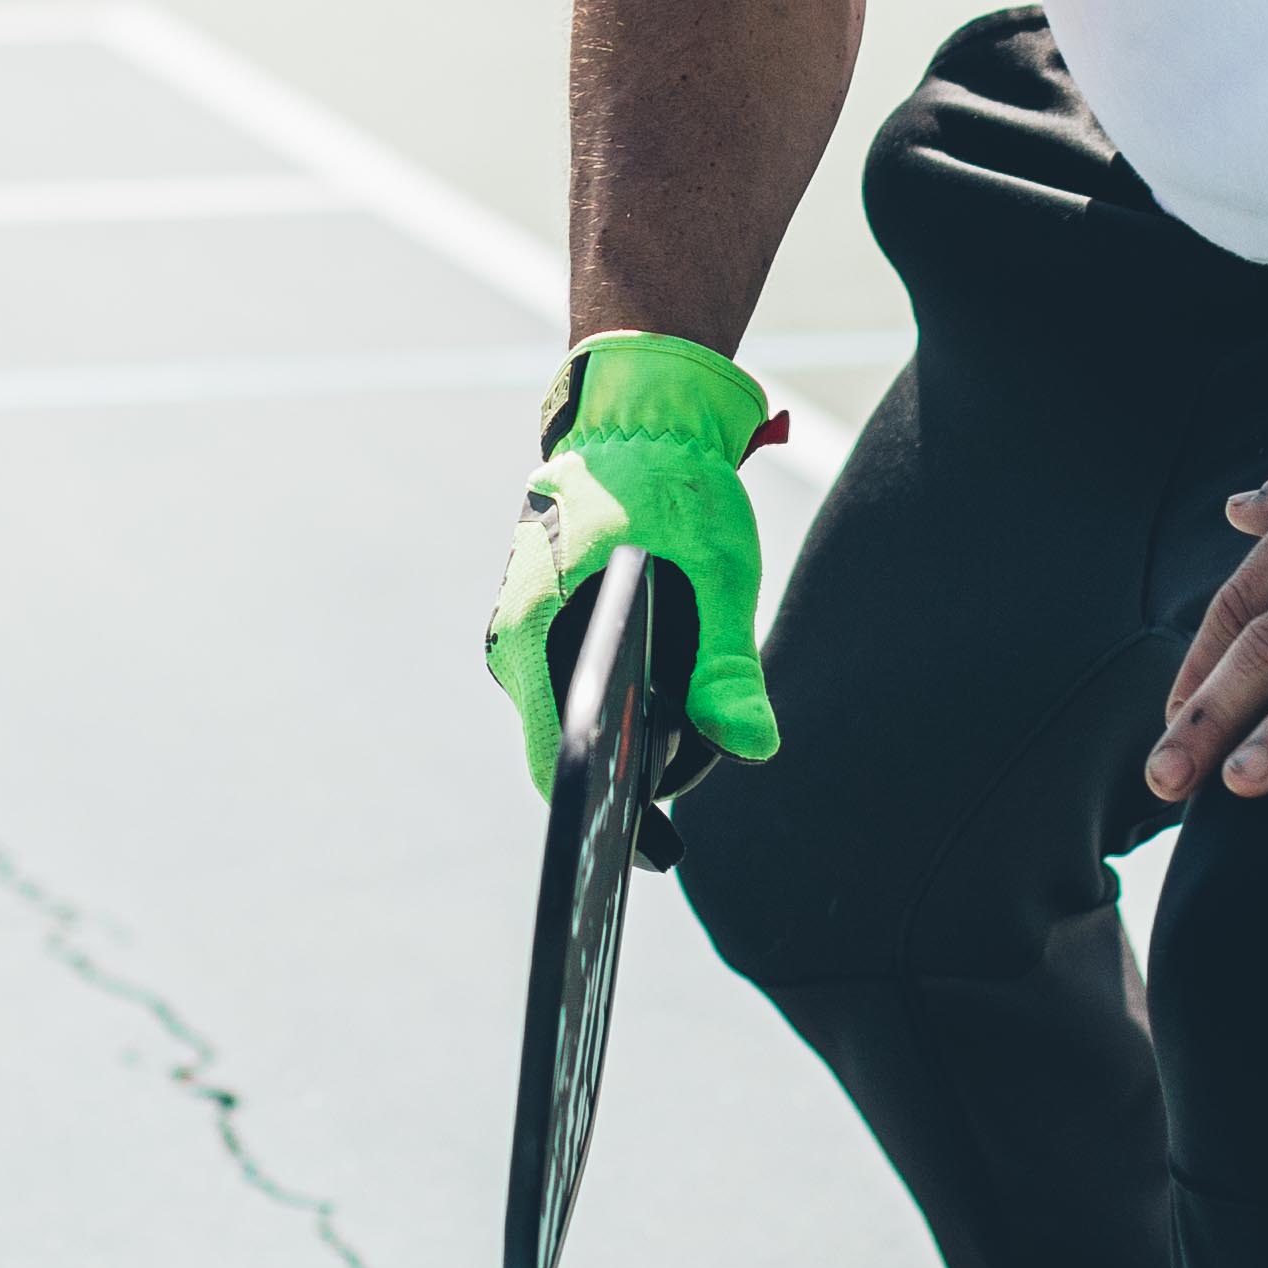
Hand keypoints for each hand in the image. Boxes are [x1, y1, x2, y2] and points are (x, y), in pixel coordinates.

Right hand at [481, 332, 787, 794]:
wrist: (636, 413)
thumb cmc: (672, 483)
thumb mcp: (716, 573)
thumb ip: (729, 665)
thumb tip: (751, 747)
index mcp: (536, 633)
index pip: (556, 762)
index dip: (603, 818)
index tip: (653, 854)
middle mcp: (516, 642)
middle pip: (571, 744)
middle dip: (639, 768)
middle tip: (706, 759)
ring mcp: (526, 630)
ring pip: (577, 714)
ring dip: (636, 730)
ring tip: (698, 713)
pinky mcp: (544, 619)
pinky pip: (578, 683)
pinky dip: (625, 698)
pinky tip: (676, 687)